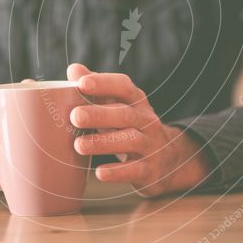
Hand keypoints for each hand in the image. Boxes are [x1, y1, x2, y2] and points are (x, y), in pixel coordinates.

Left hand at [67, 63, 211, 197]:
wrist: (168, 160)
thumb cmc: (132, 127)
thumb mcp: (119, 105)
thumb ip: (97, 88)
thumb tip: (73, 69)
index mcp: (137, 102)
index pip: (124, 87)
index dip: (104, 83)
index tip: (82, 83)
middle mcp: (146, 121)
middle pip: (125, 114)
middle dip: (100, 114)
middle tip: (75, 116)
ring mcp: (150, 146)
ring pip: (130, 141)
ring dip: (104, 143)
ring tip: (79, 145)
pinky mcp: (150, 171)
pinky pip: (135, 170)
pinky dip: (118, 172)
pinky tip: (100, 173)